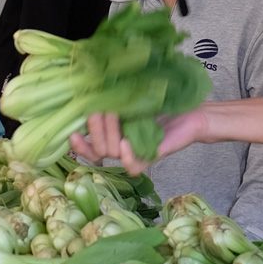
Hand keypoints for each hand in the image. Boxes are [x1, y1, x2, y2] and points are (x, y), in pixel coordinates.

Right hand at [70, 110, 210, 173]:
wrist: (190, 111)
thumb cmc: (159, 102)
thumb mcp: (128, 99)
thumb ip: (108, 102)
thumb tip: (85, 97)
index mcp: (113, 134)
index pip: (89, 148)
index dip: (79, 144)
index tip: (72, 133)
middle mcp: (122, 146)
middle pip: (98, 150)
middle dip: (95, 131)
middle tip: (97, 112)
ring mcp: (135, 153)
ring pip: (112, 154)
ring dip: (109, 136)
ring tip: (113, 116)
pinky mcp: (150, 157)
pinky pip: (132, 166)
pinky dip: (127, 155)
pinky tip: (125, 142)